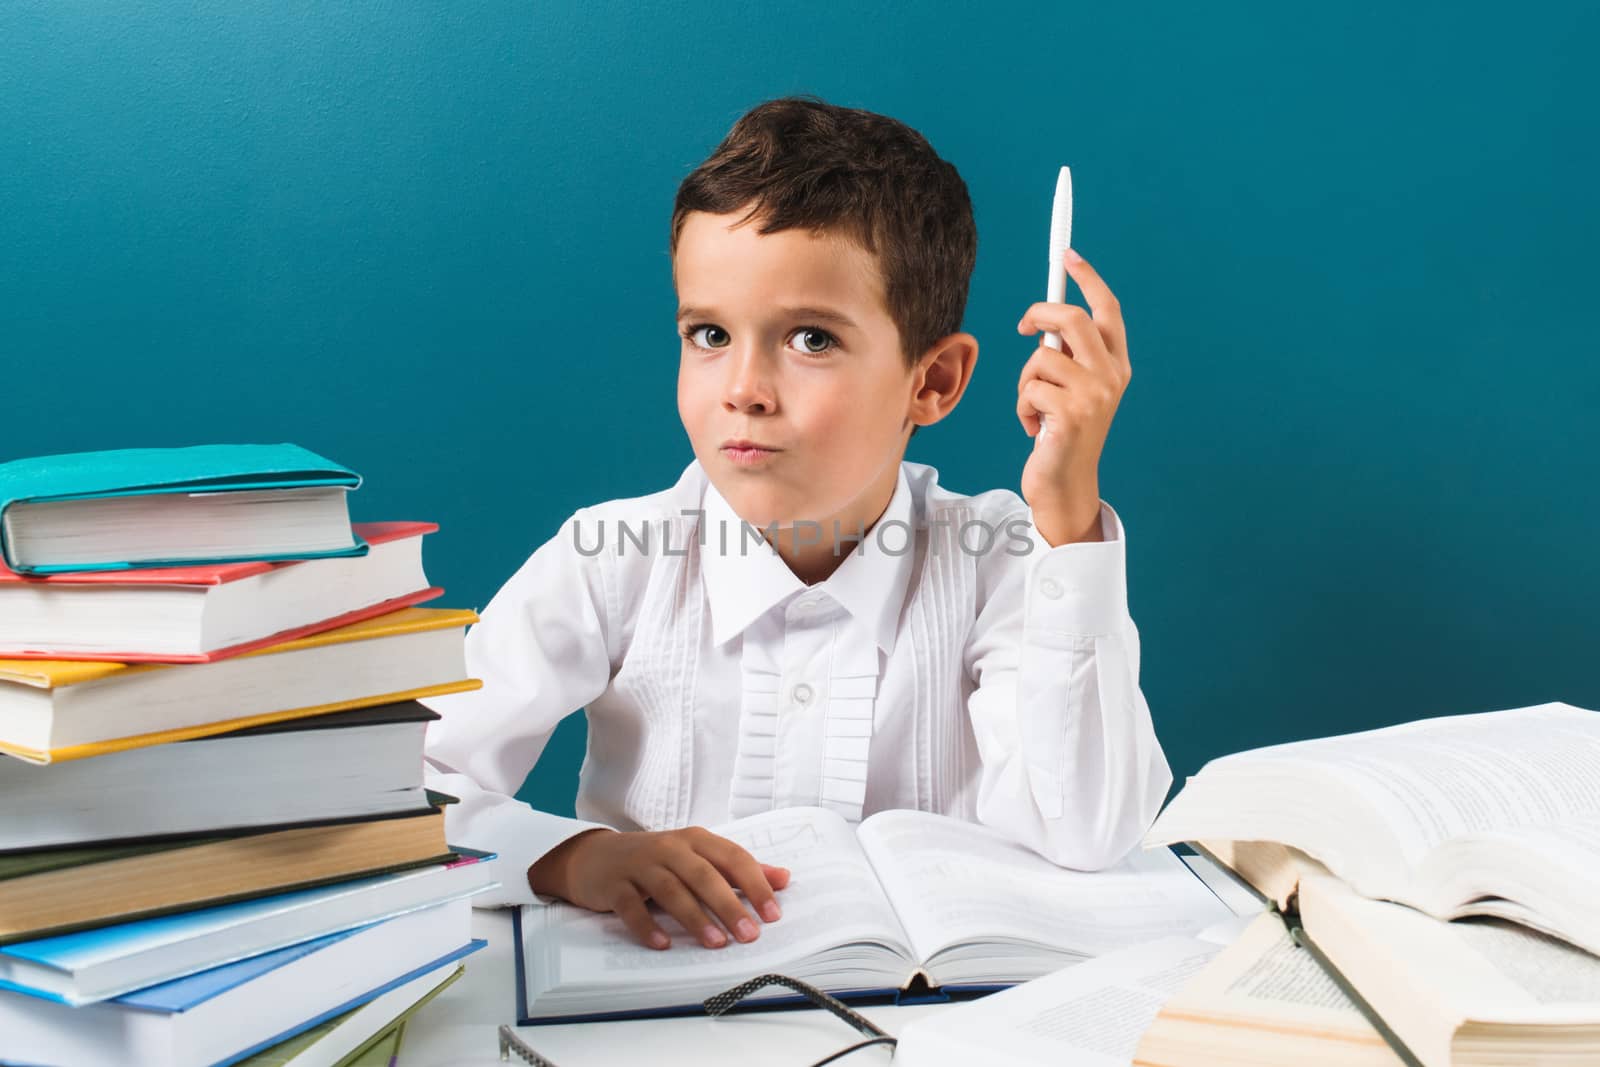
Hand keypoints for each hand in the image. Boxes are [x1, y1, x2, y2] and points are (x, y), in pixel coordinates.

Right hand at [527, 826, 789, 949]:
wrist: (596, 857)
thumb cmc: (656, 860)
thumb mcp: (698, 858)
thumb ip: (738, 869)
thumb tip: (783, 878)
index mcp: (696, 840)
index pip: (732, 857)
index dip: (755, 883)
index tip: (773, 913)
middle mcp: (669, 848)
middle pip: (704, 875)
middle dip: (729, 905)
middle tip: (750, 934)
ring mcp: (640, 866)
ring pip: (671, 890)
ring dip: (695, 918)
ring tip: (716, 943)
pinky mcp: (615, 886)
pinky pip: (631, 907)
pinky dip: (647, 925)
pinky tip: (662, 944)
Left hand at [1015, 248, 1131, 544]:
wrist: (1066, 484)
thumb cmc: (1062, 433)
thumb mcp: (1073, 389)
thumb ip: (1067, 355)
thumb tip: (1043, 320)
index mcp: (1116, 365)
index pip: (1107, 310)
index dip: (1088, 278)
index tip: (1067, 255)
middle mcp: (1112, 376)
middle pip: (1073, 319)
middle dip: (1041, 315)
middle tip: (1023, 326)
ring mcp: (1095, 396)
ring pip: (1041, 357)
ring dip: (1025, 380)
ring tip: (1033, 407)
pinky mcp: (1072, 415)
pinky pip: (1029, 388)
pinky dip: (1021, 407)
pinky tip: (1035, 429)